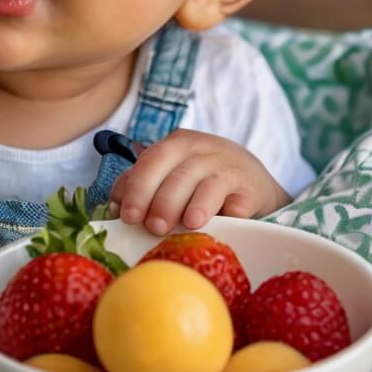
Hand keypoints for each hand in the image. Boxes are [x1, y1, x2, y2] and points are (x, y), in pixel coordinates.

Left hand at [109, 128, 290, 235]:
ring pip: (202, 181)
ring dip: (186, 204)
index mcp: (176, 144)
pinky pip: (232, 197)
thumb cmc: (204, 184)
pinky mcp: (249, 185)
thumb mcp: (174, 177)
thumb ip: (145, 186)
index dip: (136, 187)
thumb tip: (116, 207)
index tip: (127, 215)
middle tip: (151, 226)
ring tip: (177, 226)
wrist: (255, 185)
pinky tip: (207, 222)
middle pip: (174, 168)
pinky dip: (219, 210)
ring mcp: (227, 164)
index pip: (151, 160)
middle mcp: (201, 148)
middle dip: (158, 198)